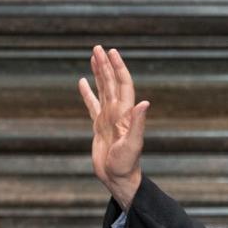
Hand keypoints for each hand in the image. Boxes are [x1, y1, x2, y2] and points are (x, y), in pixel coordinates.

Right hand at [78, 45, 148, 209]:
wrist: (118, 179)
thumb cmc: (126, 165)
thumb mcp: (133, 145)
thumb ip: (138, 124)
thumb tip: (144, 103)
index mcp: (125, 113)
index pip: (122, 84)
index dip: (118, 68)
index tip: (112, 52)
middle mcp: (117, 112)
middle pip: (111, 82)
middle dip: (105, 65)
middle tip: (98, 48)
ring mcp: (108, 118)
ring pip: (102, 89)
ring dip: (98, 73)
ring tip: (93, 57)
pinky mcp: (99, 126)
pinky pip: (91, 104)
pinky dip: (87, 92)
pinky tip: (82, 82)